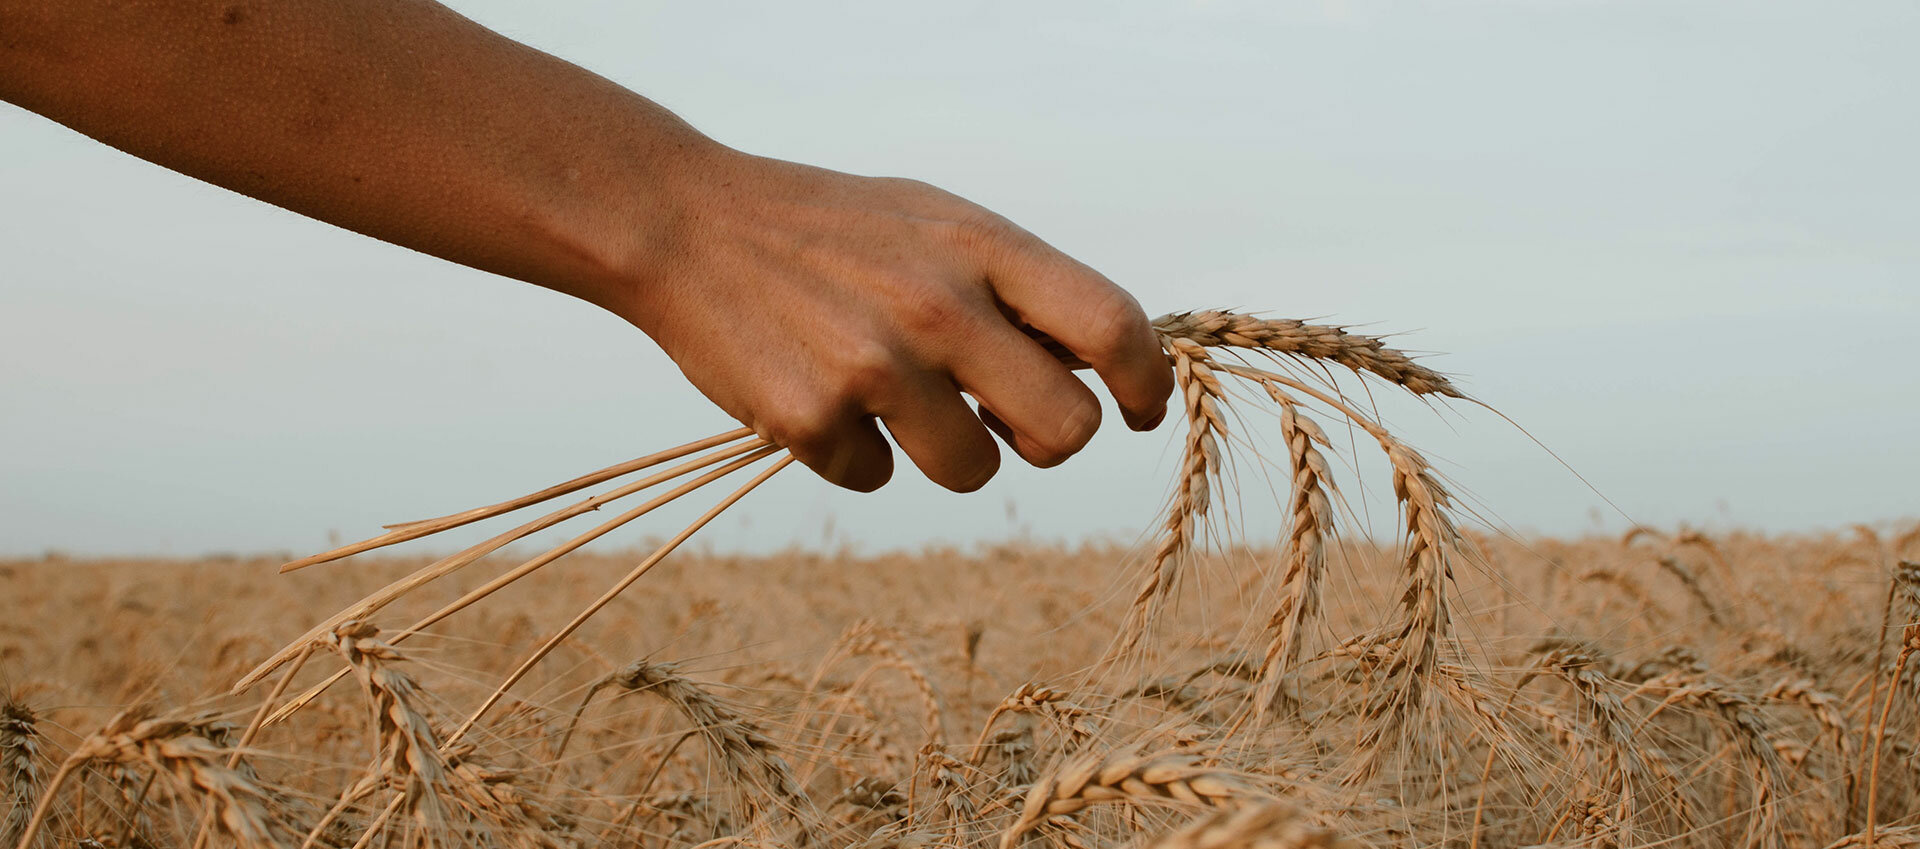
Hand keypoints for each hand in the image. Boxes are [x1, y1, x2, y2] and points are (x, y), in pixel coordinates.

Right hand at [601, 148, 1173, 492]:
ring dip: (948, 453)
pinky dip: (856, 454)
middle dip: (1044, 440)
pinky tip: (819, 394)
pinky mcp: (812, 421)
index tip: (1140, 409)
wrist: (686, 224)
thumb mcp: (933, 221)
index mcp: (980, 247)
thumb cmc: (828, 228)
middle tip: (1006, 422)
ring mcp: (874, 368)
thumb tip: (1092, 370)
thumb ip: (1013, 286)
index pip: (1111, 325)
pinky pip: (876, 479)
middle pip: (1065, 430)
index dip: (1145, 382)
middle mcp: (939, 307)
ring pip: (974, 471)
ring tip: (893, 398)